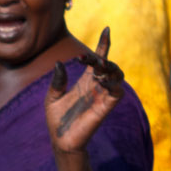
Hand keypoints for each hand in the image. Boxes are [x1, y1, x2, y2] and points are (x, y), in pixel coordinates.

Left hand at [44, 28, 125, 156]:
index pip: (98, 59)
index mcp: (85, 82)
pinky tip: (100, 80)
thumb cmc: (56, 120)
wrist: (60, 140)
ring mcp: (102, 96)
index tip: (107, 29)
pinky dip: (112, 83)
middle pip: (108, 64)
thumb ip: (58, 80)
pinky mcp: (105, 107)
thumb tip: (60, 63)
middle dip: (102, 56)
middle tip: (88, 58)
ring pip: (118, 76)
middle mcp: (96, 87)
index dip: (104, 44)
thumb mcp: (52, 97)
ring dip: (110, 68)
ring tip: (98, 66)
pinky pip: (117, 92)